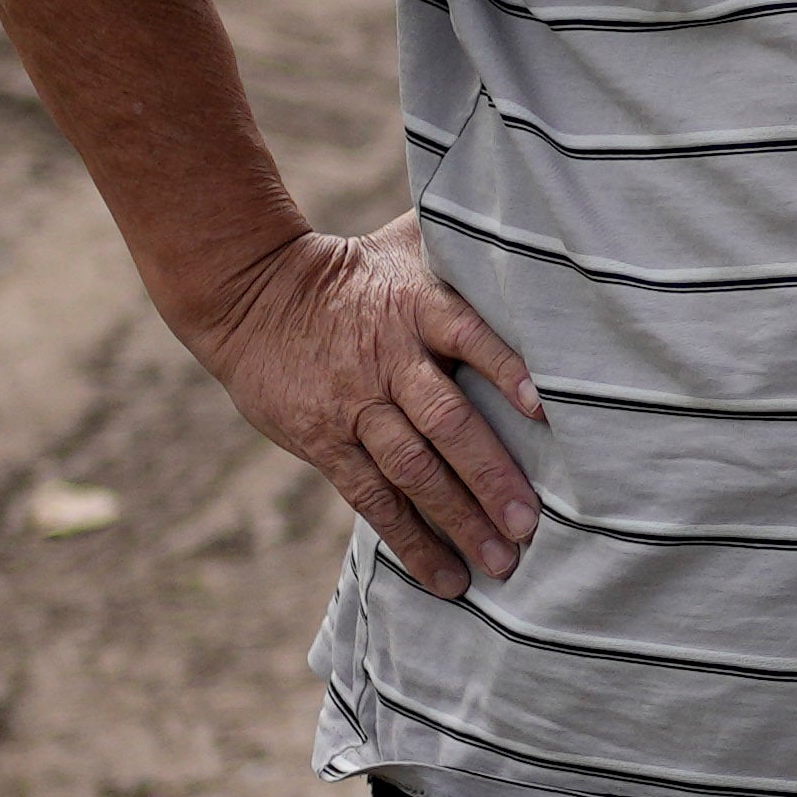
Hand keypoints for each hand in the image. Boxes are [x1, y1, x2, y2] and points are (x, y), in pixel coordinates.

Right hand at [182, 220, 541, 593]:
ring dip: (458, 520)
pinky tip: (445, 576)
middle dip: (490, 476)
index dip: (505, 368)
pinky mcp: (326, 443)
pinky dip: (410, 539)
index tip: (544, 407)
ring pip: (412, 471)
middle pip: (445, 422)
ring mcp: (355, 406)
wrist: (251, 294)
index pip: (468, 335)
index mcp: (417, 308)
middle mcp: (389, 361)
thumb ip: (463, 241)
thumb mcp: (405, 243)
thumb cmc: (354, 270)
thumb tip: (533, 219)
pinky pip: (372, 499)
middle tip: (532, 524)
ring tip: (502, 563)